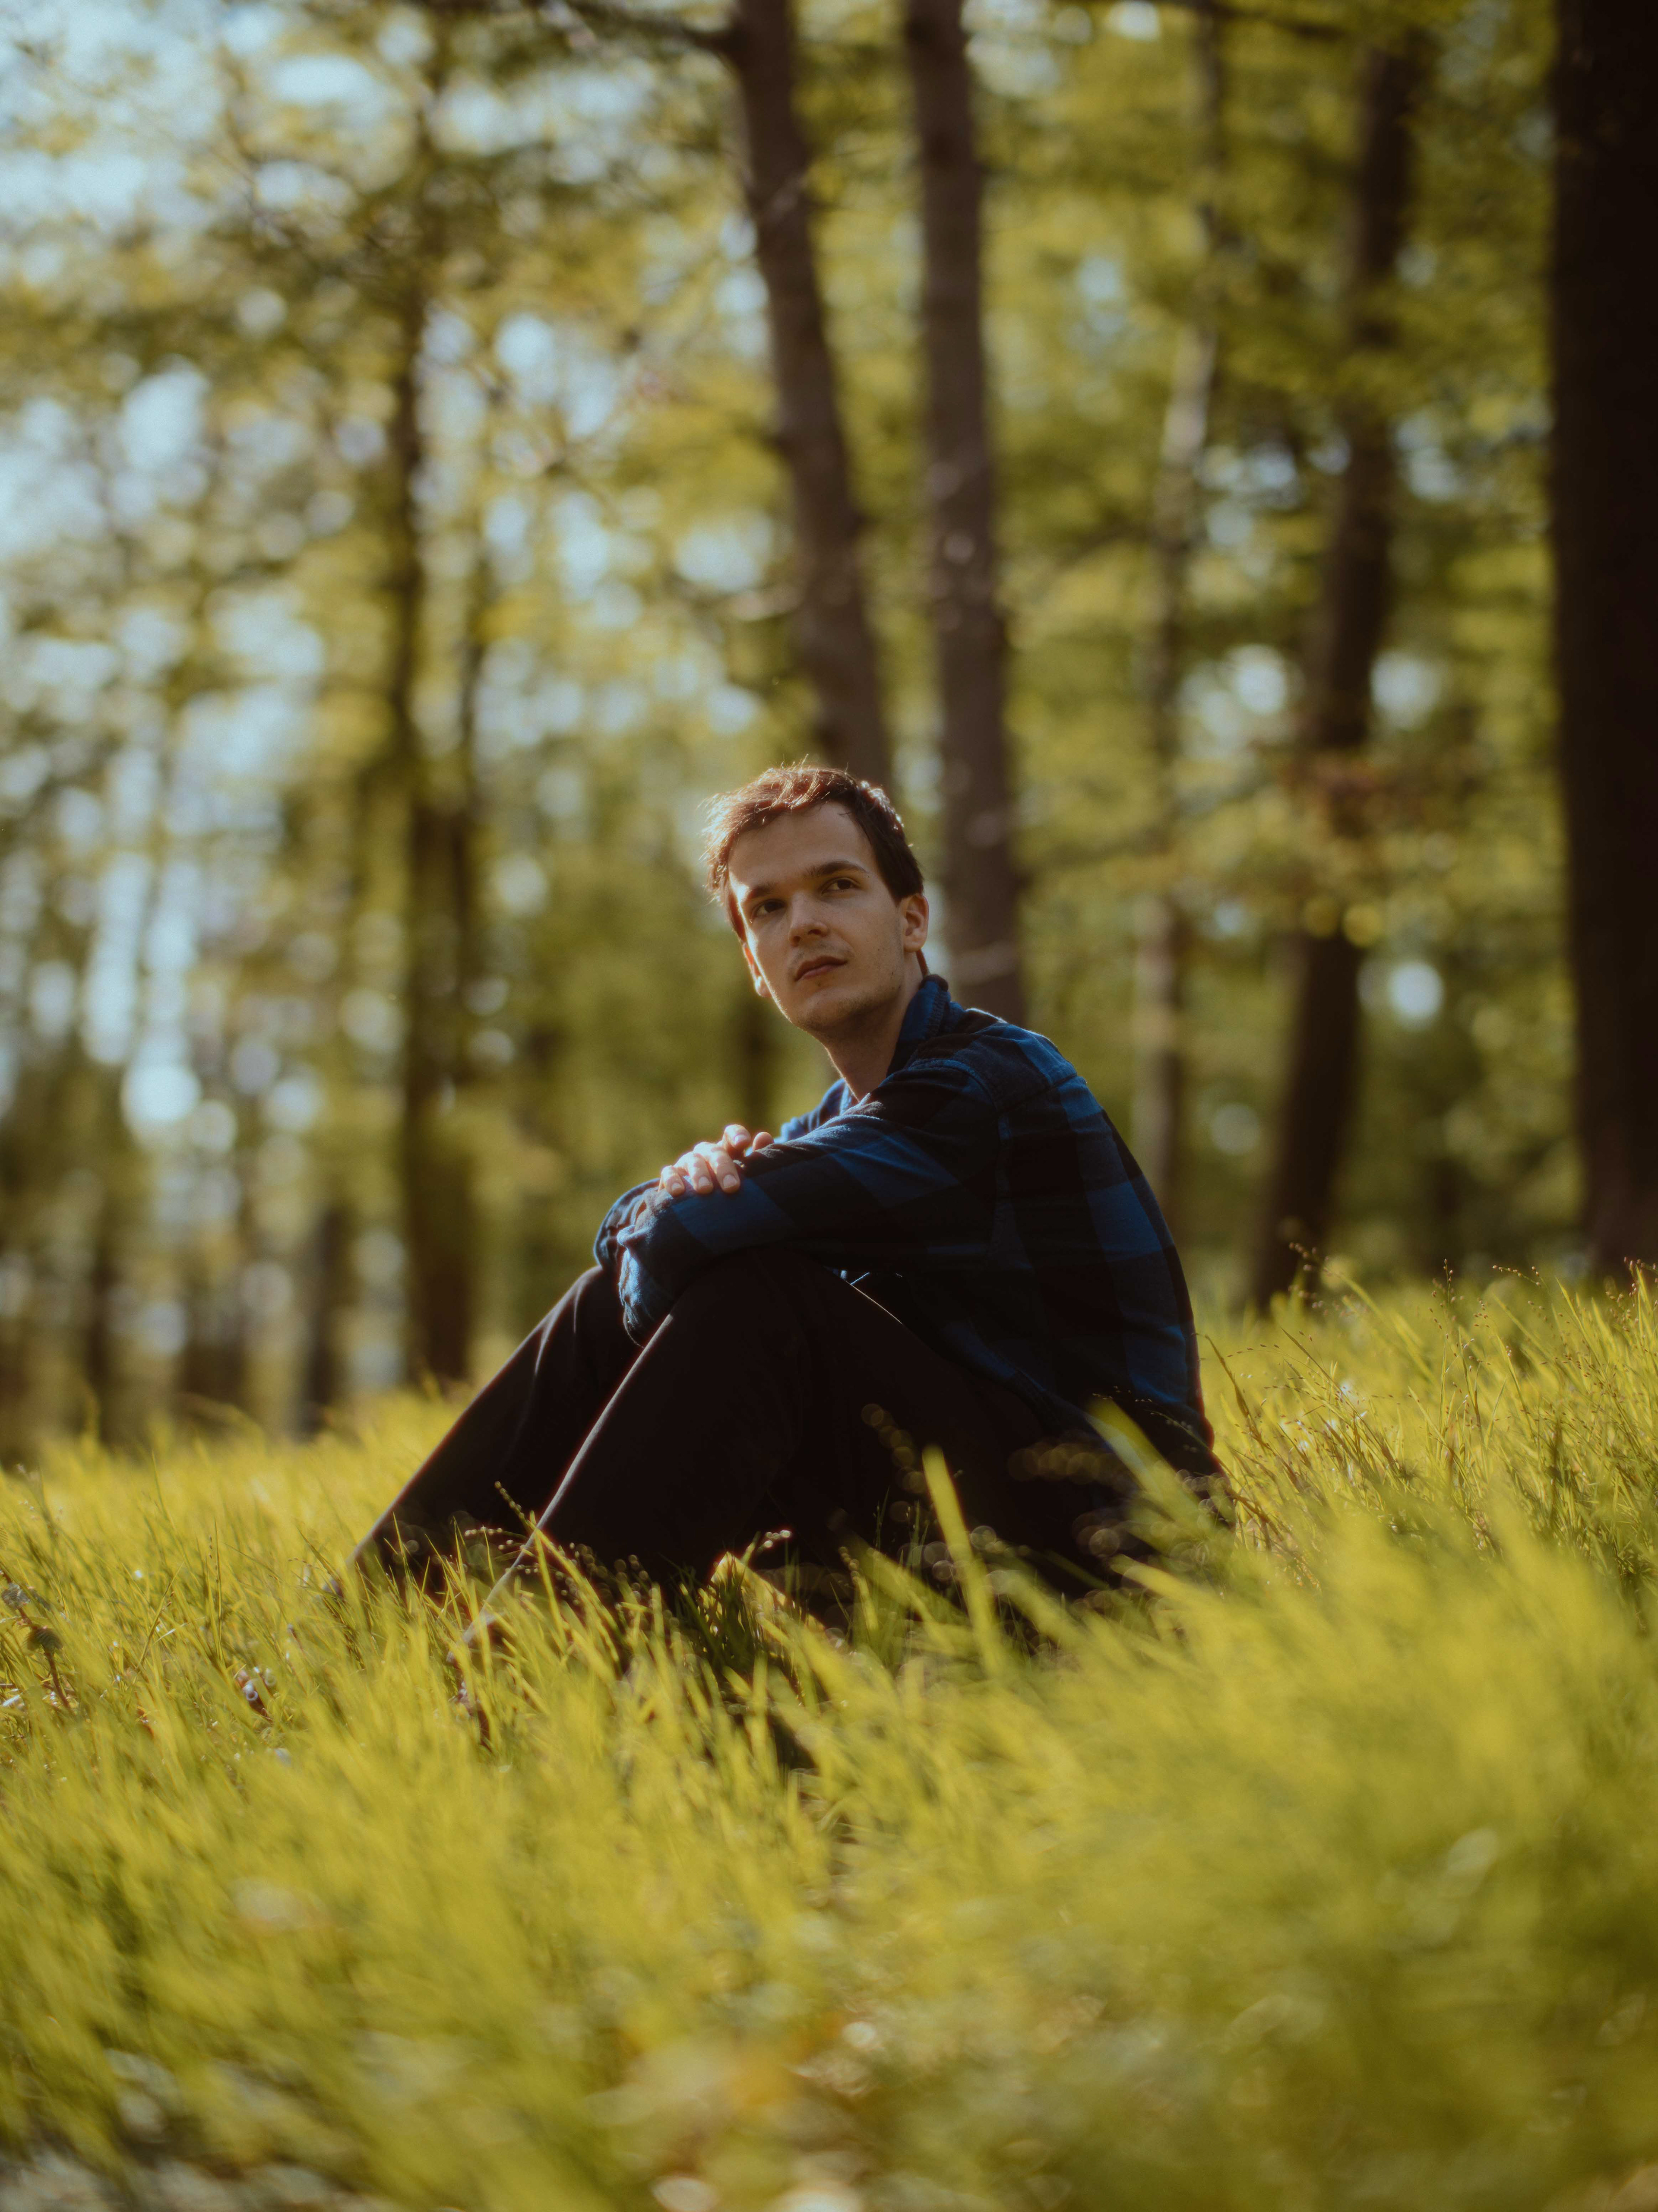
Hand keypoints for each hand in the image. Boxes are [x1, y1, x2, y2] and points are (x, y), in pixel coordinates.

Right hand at [658, 1124, 773, 1199]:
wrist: (700, 1209)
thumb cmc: (728, 1188)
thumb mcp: (744, 1174)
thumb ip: (757, 1158)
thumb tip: (764, 1137)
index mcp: (726, 1150)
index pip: (731, 1134)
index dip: (736, 1135)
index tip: (743, 1143)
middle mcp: (706, 1153)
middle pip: (715, 1152)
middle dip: (723, 1168)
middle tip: (732, 1187)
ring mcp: (688, 1163)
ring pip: (693, 1162)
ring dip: (700, 1175)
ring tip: (706, 1190)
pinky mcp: (671, 1175)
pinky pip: (669, 1173)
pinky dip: (672, 1180)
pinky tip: (678, 1192)